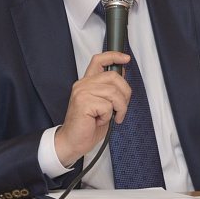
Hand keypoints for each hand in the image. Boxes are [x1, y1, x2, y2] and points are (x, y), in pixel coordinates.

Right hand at [54, 51, 132, 167]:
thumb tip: (123, 74)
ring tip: (113, 117)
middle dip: (125, 93)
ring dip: (119, 108)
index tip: (126, 59)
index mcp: (87, 82)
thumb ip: (110, 89)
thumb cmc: (88, 126)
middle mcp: (83, 84)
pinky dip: (108, 116)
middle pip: (113, 76)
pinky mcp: (83, 103)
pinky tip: (100, 121)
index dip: (114, 56)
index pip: (99, 60)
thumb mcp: (104, 104)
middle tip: (121, 108)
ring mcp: (82, 93)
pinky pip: (107, 106)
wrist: (73, 142)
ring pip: (113, 92)